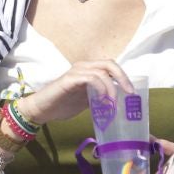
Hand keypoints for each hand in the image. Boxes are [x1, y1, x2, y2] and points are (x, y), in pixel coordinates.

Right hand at [19, 59, 133, 126]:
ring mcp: (76, 71)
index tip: (131, 93)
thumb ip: (100, 97)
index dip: (124, 77)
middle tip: (129, 93)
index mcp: (88, 70)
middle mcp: (83, 66)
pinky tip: (101, 100)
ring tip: (112, 103)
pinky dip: (100, 89)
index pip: (111, 66)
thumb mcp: (87, 100)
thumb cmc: (63, 104)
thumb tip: (118, 102)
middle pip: (109, 64)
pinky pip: (90, 78)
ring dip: (111, 88)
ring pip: (102, 72)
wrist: (42, 109)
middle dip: (123, 78)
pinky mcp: (69, 79)